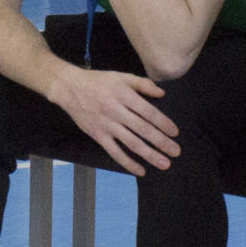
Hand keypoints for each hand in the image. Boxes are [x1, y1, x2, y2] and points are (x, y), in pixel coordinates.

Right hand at [48, 64, 179, 175]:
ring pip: (131, 143)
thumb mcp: (121, 76)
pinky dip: (128, 162)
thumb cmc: (98, 81)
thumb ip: (142, 84)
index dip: (163, 123)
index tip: (175, 133)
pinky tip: (140, 170)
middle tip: (176, 152)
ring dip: (149, 155)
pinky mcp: (98, 135)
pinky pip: (114, 152)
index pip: (148, 112)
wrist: (69, 88)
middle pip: (143, 129)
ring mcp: (106, 125)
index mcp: (124, 95)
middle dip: (161, 142)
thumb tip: (162, 92)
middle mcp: (116, 111)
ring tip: (164, 163)